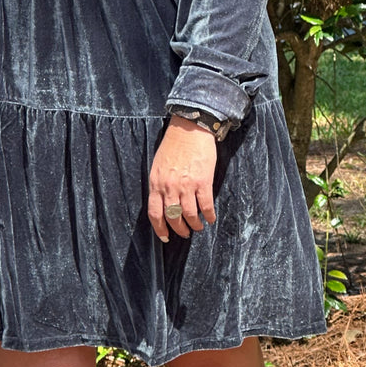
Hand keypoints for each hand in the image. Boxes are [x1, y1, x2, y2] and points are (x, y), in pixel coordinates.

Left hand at [147, 116, 217, 241]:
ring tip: (198, 227)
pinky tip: (210, 219)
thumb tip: (164, 202)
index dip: (160, 228)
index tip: (165, 237)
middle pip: (173, 217)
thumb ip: (160, 184)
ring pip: (189, 214)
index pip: (155, 213)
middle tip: (184, 234)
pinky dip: (209, 215)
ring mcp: (186, 185)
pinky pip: (206, 205)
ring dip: (194, 225)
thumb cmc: (174, 145)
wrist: (190, 129)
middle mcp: (169, 187)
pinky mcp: (202, 181)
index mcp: (156, 183)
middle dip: (179, 229)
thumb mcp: (158, 166)